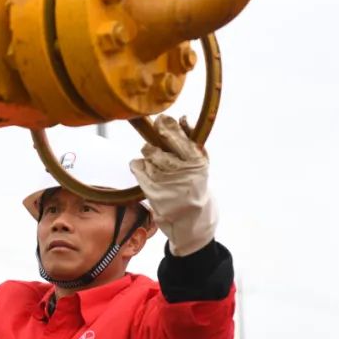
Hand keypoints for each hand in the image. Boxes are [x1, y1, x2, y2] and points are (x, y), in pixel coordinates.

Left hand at [129, 115, 216, 255]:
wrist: (191, 221)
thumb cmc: (195, 187)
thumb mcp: (201, 165)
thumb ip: (192, 140)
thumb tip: (183, 118)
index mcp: (196, 162)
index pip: (177, 137)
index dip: (166, 125)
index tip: (161, 120)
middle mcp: (180, 171)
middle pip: (157, 146)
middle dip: (154, 143)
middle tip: (155, 146)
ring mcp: (164, 181)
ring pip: (147, 156)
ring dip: (149, 157)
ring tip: (157, 166)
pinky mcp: (151, 191)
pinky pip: (137, 167)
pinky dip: (139, 166)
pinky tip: (147, 171)